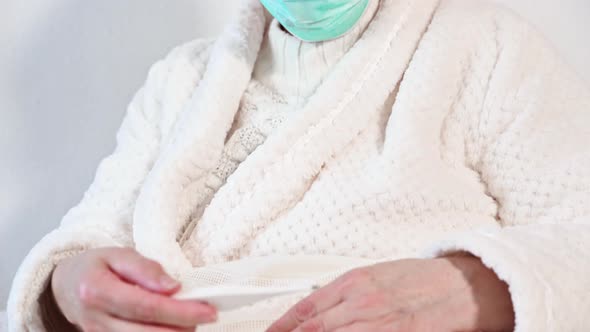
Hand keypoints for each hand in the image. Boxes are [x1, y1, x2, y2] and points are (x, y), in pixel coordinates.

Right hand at [51, 247, 216, 330]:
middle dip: (183, 327)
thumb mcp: (118, 254)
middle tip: (206, 314)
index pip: (146, 307)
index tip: (208, 310)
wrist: (65, 287)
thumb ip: (146, 269)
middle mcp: (96, 321)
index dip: (180, 311)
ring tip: (191, 320)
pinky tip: (174, 327)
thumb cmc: (95, 267)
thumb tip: (173, 287)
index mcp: (97, 291)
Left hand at [267, 256, 513, 331]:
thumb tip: (320, 308)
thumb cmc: (421, 279)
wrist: (460, 285)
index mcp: (354, 281)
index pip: (307, 306)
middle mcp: (361, 301)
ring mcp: (378, 322)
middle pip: (314, 327)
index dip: (284, 324)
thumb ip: (348, 292)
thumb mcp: (377, 276)